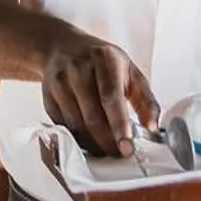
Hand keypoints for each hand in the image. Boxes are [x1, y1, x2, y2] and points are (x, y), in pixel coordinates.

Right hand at [40, 31, 157, 157]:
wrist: (63, 47)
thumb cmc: (102, 62)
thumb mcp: (130, 71)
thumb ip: (146, 100)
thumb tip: (153, 127)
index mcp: (104, 59)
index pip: (110, 96)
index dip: (119, 124)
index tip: (127, 146)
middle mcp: (78, 69)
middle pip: (93, 116)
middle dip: (109, 142)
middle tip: (122, 154)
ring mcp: (60, 83)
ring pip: (77, 126)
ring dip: (95, 145)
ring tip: (109, 150)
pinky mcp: (48, 98)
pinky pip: (64, 127)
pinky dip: (80, 140)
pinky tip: (92, 142)